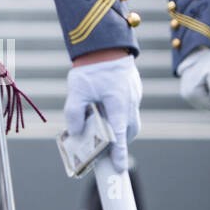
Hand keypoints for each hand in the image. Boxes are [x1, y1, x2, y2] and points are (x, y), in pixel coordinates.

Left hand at [65, 54, 141, 171]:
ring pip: (131, 119)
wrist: (106, 42)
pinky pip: (130, 107)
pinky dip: (121, 113)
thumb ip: (75, 112)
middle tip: (108, 150)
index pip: (119, 135)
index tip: (119, 168)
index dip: (119, 153)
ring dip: (121, 127)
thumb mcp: (77, 89)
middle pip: (128, 130)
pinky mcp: (134, 88)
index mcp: (118, 104)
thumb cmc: (91, 66)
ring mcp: (134, 94)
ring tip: (107, 131)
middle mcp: (130, 102)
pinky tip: (109, 109)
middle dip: (120, 141)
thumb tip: (75, 132)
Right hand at [176, 46, 209, 110]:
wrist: (196, 53)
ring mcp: (186, 95)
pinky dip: (207, 94)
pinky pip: (202, 101)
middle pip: (209, 106)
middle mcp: (186, 95)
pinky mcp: (187, 94)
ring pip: (206, 104)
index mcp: (192, 92)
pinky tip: (207, 84)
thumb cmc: (207, 61)